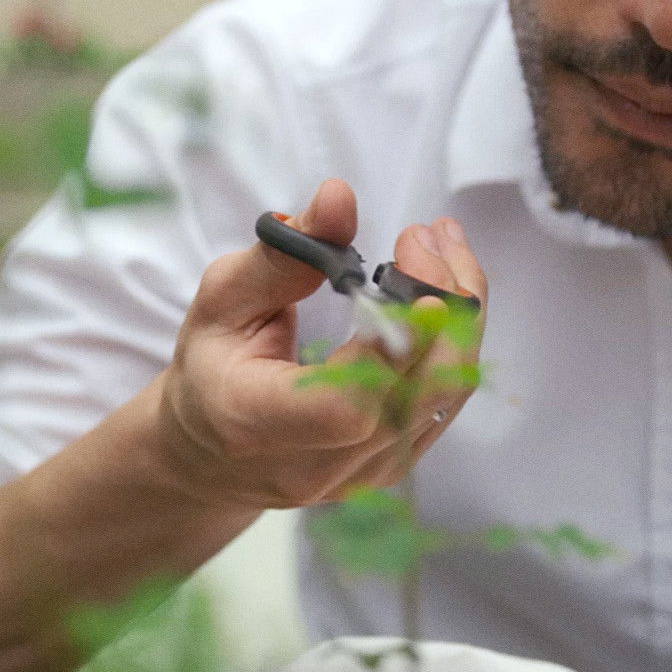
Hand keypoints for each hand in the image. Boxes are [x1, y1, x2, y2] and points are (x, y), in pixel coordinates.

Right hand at [159, 178, 488, 509]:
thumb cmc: (213, 368)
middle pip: (415, 396)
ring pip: (443, 395)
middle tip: (427, 236)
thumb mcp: (222, 301)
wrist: (213, 455)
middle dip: (441, 305)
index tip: (420, 286)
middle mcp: (318, 465)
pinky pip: (444, 400)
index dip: (395, 351)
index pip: (346, 404)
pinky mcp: (393, 465)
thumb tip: (339, 197)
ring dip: (459, 311)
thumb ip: (282, 255)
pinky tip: (442, 284)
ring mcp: (362, 474)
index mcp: (258, 424)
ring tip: (441, 245)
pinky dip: (454, 337)